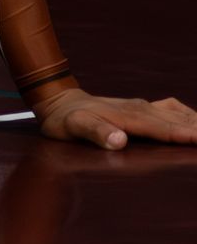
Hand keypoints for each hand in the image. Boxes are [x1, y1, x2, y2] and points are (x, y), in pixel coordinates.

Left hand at [33, 88, 196, 150]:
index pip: (164, 129)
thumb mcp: (74, 127)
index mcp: (129, 117)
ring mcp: (143, 107)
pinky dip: (189, 115)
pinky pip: (173, 109)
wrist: (60, 102)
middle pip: (179, 121)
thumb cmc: (66, 120)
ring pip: (179, 114)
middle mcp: (141, 110)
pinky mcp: (143, 107)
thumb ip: (96, 133)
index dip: (187, 136)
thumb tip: (119, 141)